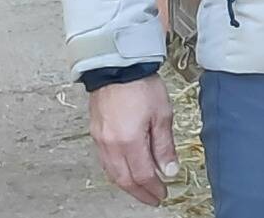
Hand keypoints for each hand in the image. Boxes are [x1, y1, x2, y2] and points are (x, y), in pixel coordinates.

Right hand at [87, 75, 179, 205]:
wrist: (116, 65)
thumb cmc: (140, 84)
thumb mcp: (161, 114)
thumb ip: (164, 145)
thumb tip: (169, 170)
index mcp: (129, 140)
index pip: (142, 175)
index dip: (153, 188)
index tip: (163, 193)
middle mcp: (111, 144)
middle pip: (125, 180)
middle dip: (140, 192)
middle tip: (152, 198)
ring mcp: (100, 139)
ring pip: (112, 173)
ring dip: (127, 184)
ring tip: (140, 188)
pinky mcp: (95, 132)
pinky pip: (105, 161)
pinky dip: (116, 171)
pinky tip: (124, 171)